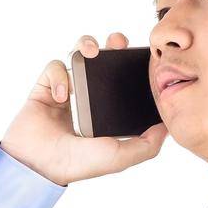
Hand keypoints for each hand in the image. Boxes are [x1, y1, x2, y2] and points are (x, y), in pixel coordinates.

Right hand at [0, 32, 168, 187]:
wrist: (40, 165)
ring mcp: (66, 90)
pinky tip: (62, 96)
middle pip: (104, 59)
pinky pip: (55, 67)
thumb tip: (167, 129)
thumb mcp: (120, 157)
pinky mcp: (45, 86)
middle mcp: (88, 97)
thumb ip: (147, 146)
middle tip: (117, 43)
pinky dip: (60, 76)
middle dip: (112, 44)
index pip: (123, 79)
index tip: (141, 56)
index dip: (132, 65)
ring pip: (78, 54)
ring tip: (89, 52)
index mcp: (106, 110)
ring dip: (85, 46)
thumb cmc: (78, 163)